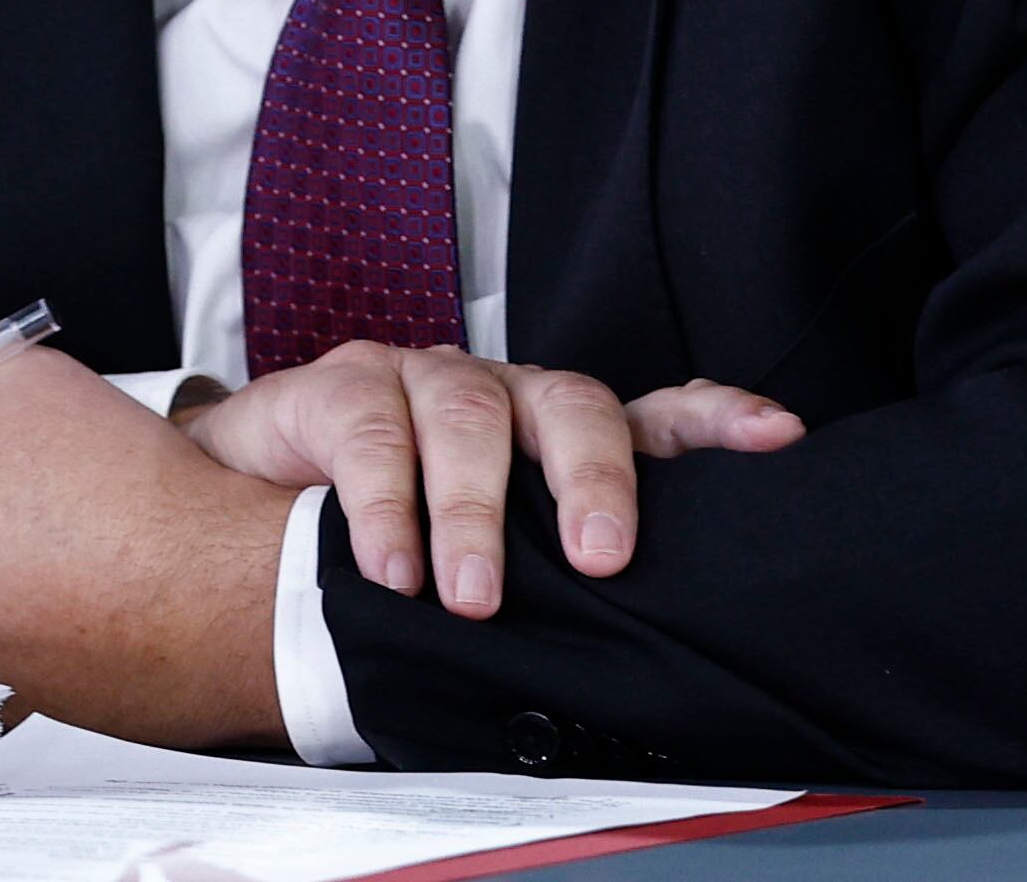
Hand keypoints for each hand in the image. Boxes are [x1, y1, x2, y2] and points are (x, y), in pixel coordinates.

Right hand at [175, 341, 800, 617]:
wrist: (249, 508)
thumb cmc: (398, 538)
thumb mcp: (495, 562)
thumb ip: (558, 580)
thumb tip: (651, 647)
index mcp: (556, 434)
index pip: (653, 418)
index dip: (717, 422)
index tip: (778, 439)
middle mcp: (504, 394)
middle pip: (571, 405)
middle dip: (592, 480)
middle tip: (601, 559)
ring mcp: (423, 379)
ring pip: (469, 415)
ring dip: (473, 510)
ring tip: (468, 596)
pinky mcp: (341, 386)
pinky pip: (370, 431)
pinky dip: (385, 505)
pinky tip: (389, 567)